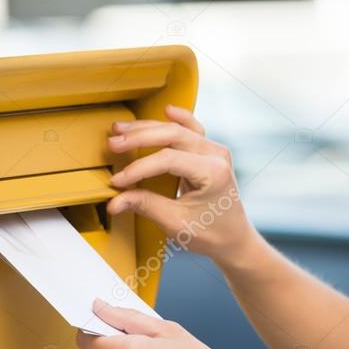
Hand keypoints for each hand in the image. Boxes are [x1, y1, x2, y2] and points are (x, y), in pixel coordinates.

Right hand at [107, 104, 256, 264]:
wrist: (234, 238)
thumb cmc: (212, 233)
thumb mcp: (176, 223)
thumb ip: (145, 206)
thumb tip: (115, 201)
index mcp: (213, 172)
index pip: (168, 159)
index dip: (139, 168)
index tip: (117, 181)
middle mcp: (217, 155)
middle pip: (173, 135)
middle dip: (140, 138)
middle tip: (113, 143)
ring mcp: (215, 151)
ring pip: (179, 129)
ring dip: (149, 127)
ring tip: (121, 129)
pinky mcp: (210, 152)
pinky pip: (193, 129)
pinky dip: (179, 119)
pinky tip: (166, 110)